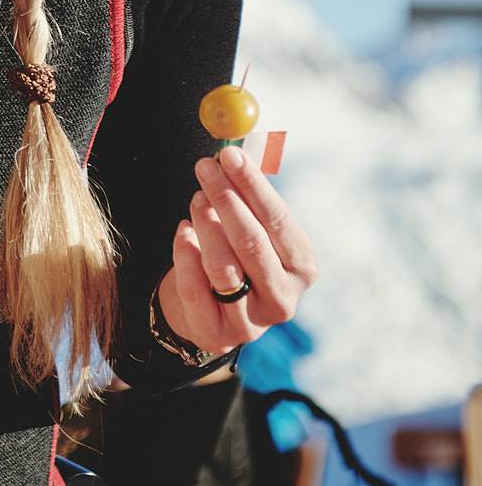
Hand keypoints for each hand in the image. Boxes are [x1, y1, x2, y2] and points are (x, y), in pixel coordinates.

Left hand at [161, 141, 318, 352]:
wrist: (208, 310)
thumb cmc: (236, 256)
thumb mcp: (251, 227)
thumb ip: (249, 196)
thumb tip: (236, 152)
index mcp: (302, 267)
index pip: (279, 221)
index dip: (253, 186)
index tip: (230, 155)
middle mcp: (283, 297)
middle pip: (251, 243)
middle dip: (225, 198)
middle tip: (204, 167)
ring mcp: (251, 322)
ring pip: (223, 266)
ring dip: (204, 224)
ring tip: (196, 198)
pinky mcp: (217, 334)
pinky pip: (195, 288)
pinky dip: (185, 254)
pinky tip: (183, 231)